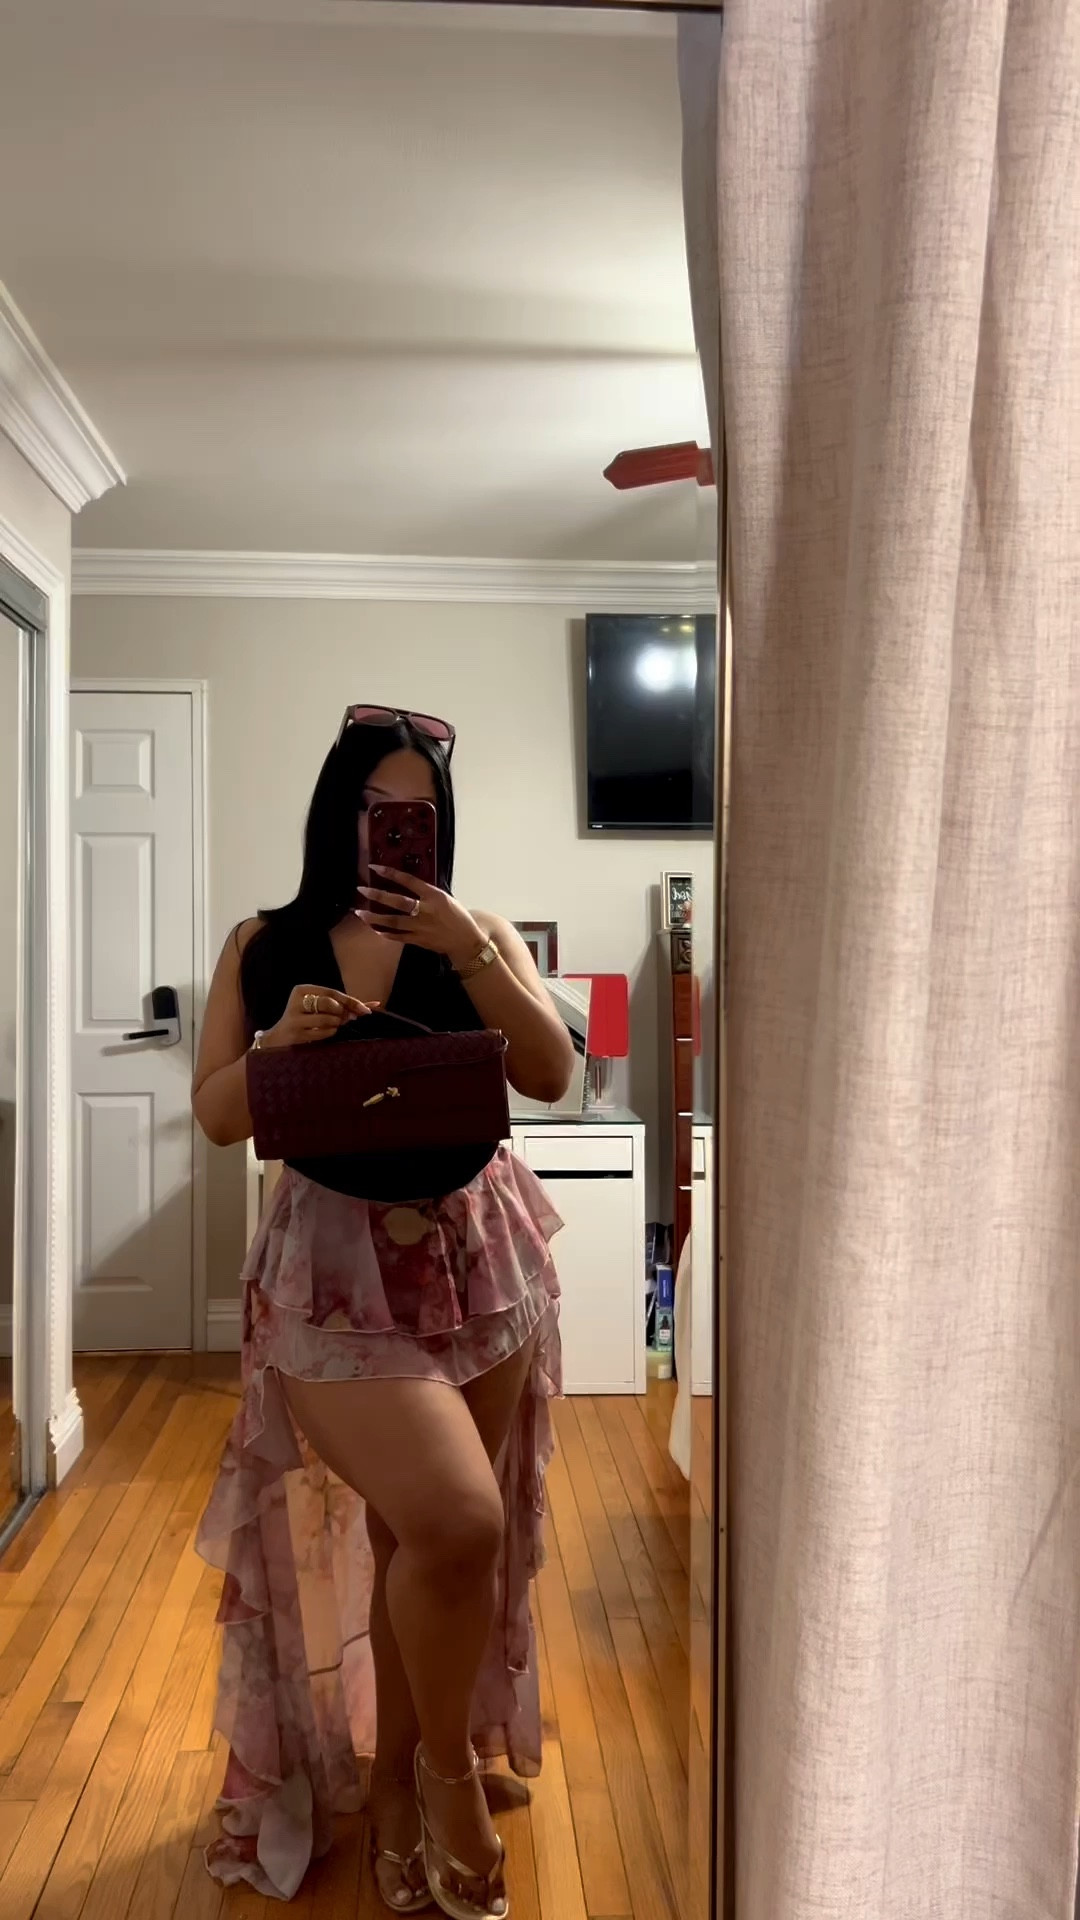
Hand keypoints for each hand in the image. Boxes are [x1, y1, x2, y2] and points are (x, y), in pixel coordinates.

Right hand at [261, 983, 376, 1049]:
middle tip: (347, 1020)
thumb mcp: (318, 1008)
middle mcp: (296, 1001)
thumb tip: (372, 1005)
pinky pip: (323, 1033)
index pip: (332, 993)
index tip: (366, 1010)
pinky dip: (329, 1033)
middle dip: (343, 1014)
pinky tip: (323, 1033)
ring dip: (336, 1025)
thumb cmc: (304, 1021)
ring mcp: (294, 1018)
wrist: (278, 1039)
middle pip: (331, 1005)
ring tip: (331, 1026)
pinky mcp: (296, 1034)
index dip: (350, 1001)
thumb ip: (341, 1005)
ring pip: (329, 1019)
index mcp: (301, 990)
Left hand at [356, 869, 486, 971]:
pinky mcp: (419, 940)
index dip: (390, 873)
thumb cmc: (457, 916)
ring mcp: (421, 926)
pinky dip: (385, 933)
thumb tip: (406, 886)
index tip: (374, 868)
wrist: (466, 941)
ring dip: (375, 918)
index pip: (409, 880)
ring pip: (393, 921)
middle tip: (362, 890)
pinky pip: (398, 936)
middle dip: (377, 895)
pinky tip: (375, 929)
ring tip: (360, 913)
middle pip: (397, 901)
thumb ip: (426, 893)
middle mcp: (426, 910)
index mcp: (434, 896)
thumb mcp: (445, 898)